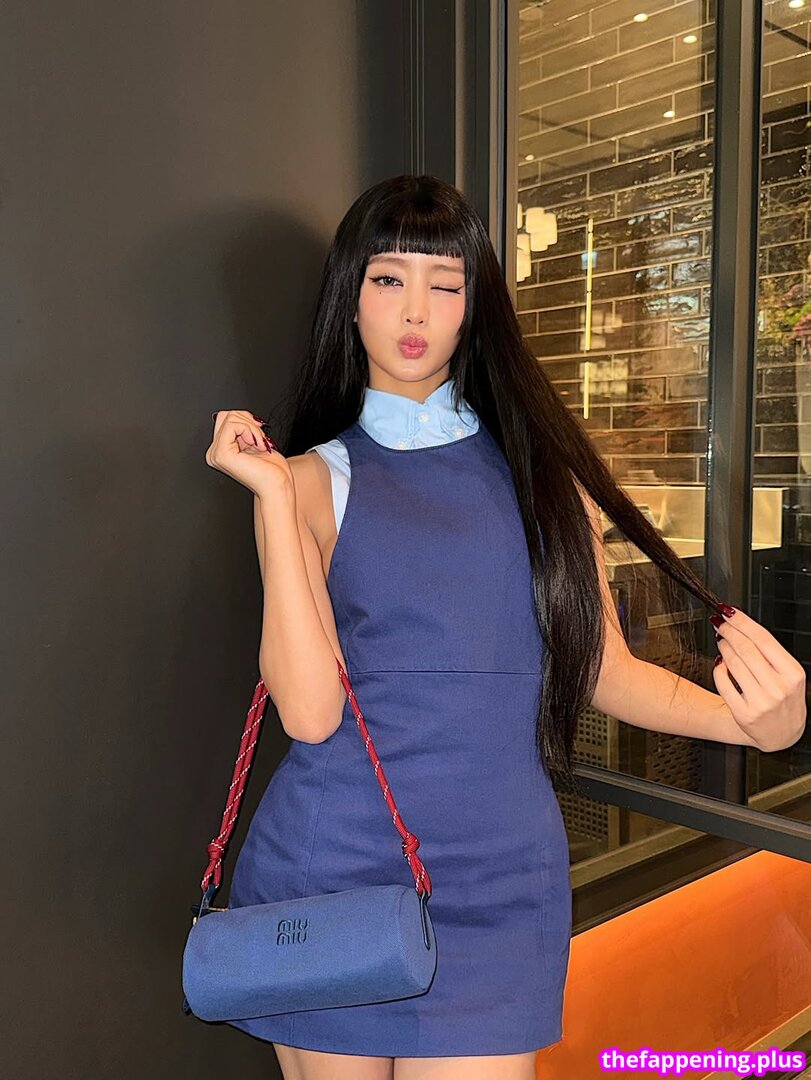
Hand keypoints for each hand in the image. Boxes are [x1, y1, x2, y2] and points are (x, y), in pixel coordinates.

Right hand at [206, 410, 292, 498]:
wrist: (278, 486)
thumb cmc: (272, 470)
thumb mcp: (255, 441)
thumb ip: (243, 428)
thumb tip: (239, 414)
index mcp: (220, 451)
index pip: (226, 418)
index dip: (246, 421)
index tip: (260, 436)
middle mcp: (214, 453)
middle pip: (226, 415)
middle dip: (249, 422)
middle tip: (261, 441)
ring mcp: (215, 454)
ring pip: (230, 418)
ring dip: (252, 428)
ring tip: (260, 445)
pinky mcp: (221, 454)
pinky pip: (233, 425)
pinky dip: (251, 431)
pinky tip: (257, 446)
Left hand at [712, 606, 806, 751]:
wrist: (781, 734)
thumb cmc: (783, 699)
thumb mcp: (788, 675)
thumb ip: (770, 653)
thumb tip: (741, 624)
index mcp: (793, 674)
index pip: (764, 639)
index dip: (742, 622)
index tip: (728, 611)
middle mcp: (779, 688)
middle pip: (746, 649)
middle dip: (729, 631)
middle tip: (720, 624)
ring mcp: (761, 702)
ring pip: (733, 664)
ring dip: (723, 647)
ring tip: (721, 641)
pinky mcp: (744, 714)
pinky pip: (723, 683)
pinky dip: (718, 669)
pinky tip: (721, 663)